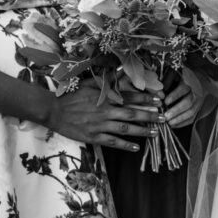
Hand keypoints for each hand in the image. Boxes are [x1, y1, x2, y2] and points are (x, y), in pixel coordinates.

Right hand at [45, 84, 161, 150]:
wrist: (53, 110)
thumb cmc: (72, 95)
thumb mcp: (90, 84)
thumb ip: (108, 80)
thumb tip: (122, 70)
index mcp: (106, 97)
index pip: (131, 97)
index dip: (146, 98)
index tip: (159, 100)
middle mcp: (106, 111)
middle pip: (132, 114)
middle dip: (150, 116)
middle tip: (164, 118)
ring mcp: (100, 125)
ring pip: (125, 129)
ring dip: (142, 131)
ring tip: (155, 133)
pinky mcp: (93, 137)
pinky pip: (113, 142)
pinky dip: (125, 145)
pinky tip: (136, 147)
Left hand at [160, 80, 198, 128]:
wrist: (201, 81)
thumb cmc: (185, 79)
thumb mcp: (177, 77)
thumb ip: (167, 83)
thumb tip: (158, 93)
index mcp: (190, 82)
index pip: (183, 89)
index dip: (174, 95)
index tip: (165, 102)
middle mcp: (196, 93)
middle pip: (188, 103)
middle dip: (176, 110)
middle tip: (166, 116)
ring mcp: (198, 102)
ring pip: (191, 112)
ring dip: (179, 119)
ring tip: (169, 123)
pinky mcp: (198, 110)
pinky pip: (192, 118)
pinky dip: (182, 123)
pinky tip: (173, 125)